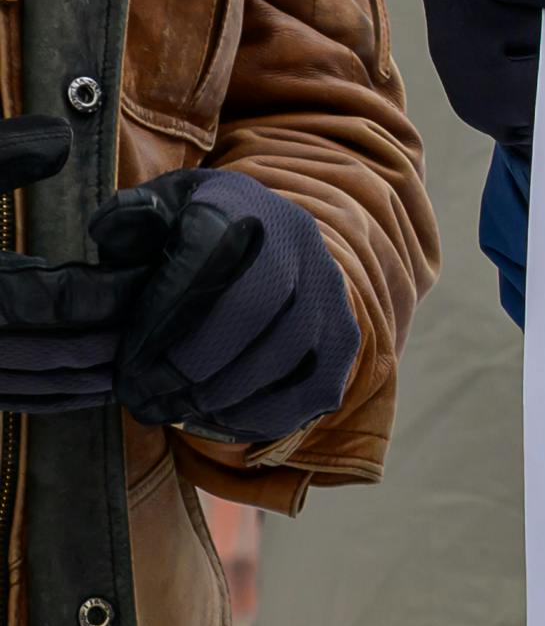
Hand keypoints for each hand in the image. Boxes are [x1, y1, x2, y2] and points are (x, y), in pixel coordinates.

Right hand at [0, 120, 138, 413]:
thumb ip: (4, 153)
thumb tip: (63, 137)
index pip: (61, 298)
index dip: (115, 288)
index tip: (156, 269)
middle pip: (61, 349)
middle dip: (120, 332)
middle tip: (172, 311)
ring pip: (42, 384)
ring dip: (99, 371)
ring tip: (150, 345)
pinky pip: (16, 398)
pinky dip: (61, 392)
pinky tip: (97, 376)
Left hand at [88, 168, 358, 444]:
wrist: (262, 246)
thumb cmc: (192, 239)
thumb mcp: (156, 215)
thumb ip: (131, 223)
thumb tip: (119, 227)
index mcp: (244, 206)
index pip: (208, 258)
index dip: (165, 318)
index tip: (128, 364)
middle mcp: (300, 241)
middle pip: (254, 308)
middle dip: (192, 365)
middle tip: (146, 398)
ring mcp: (330, 290)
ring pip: (287, 351)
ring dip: (223, 394)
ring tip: (176, 411)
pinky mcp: (345, 335)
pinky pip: (313, 387)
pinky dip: (263, 413)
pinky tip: (219, 419)